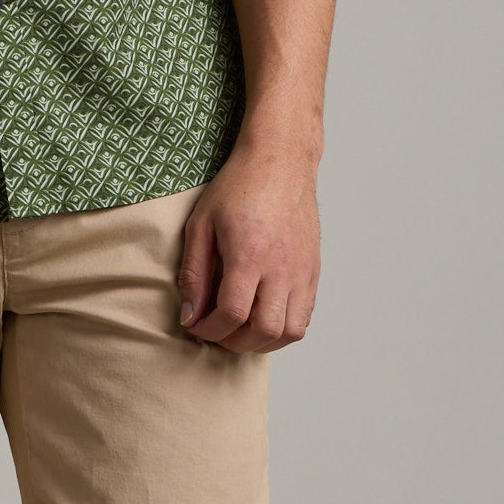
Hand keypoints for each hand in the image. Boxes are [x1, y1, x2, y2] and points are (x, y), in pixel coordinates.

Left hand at [177, 138, 320, 353]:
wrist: (281, 161)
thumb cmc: (239, 187)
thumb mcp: (201, 224)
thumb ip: (194, 272)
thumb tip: (190, 314)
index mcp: (250, 255)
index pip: (232, 314)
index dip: (210, 329)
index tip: (197, 325)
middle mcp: (281, 267)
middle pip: (264, 330)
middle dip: (235, 343)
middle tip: (217, 332)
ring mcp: (302, 270)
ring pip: (291, 331)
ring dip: (263, 341)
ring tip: (242, 330)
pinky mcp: (313, 270)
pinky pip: (304, 315)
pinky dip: (284, 327)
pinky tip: (263, 315)